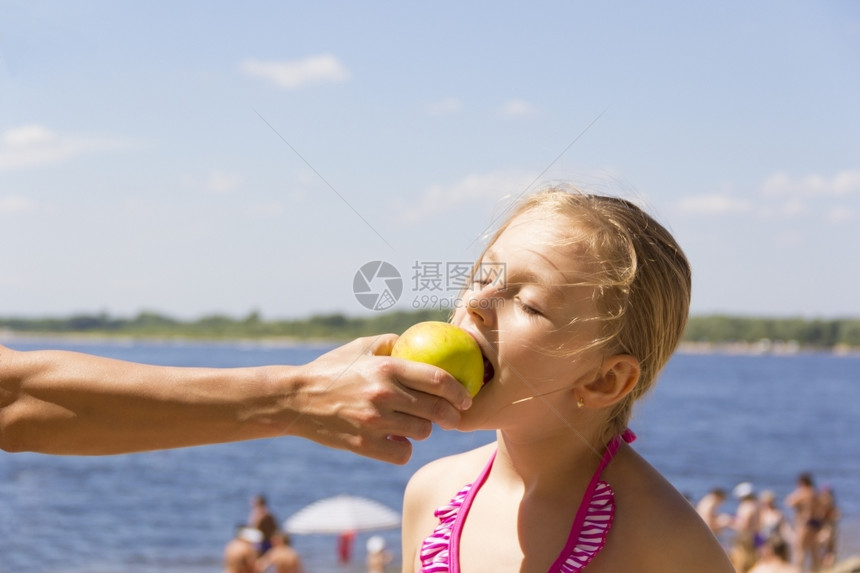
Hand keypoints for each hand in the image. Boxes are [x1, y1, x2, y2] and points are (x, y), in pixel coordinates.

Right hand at [287, 334, 471, 463]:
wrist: (296, 400)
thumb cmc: (331, 370)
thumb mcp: (360, 347)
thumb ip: (392, 343)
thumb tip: (421, 342)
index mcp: (387, 368)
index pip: (439, 379)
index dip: (459, 390)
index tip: (466, 397)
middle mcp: (384, 394)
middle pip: (438, 409)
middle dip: (453, 416)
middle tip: (454, 417)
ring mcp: (375, 422)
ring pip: (422, 432)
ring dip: (425, 430)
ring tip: (418, 424)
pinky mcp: (364, 444)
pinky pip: (402, 452)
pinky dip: (404, 448)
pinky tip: (398, 440)